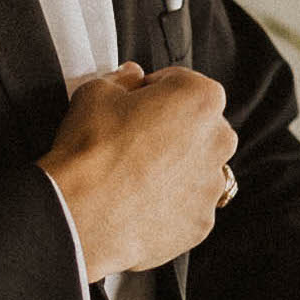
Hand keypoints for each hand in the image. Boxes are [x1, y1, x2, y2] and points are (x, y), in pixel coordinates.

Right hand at [37, 63, 236, 281]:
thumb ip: (122, 78)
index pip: (181, 82)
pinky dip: (169, 203)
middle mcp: (218, 142)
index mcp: (201, 99)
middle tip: (131, 139)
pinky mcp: (201, 222)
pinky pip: (188, 205)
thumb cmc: (92, 152)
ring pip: (195, 168)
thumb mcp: (96, 92)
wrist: (81, 215)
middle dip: (170, 128)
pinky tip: (137, 201)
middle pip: (197, 126)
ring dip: (172, 167)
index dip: (152, 89)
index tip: (134, 102)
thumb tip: (130, 78)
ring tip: (132, 174)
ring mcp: (212, 186)